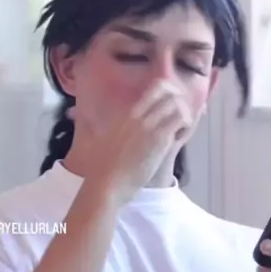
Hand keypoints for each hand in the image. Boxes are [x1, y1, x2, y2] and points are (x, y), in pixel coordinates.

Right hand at [73, 80, 192, 205]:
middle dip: (180, 101)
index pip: (155, 88)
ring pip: (177, 105)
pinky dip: (184, 127)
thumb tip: (85, 120)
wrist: (106, 183)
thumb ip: (110, 128)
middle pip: (168, 91)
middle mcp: (138, 115)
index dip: (169, 93)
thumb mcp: (103, 139)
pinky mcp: (159, 139)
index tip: (172, 106)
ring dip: (184, 115)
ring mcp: (149, 125)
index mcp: (126, 114)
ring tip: (180, 130)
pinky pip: (180, 122)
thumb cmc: (103, 167)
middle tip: (180, 117)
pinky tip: (178, 139)